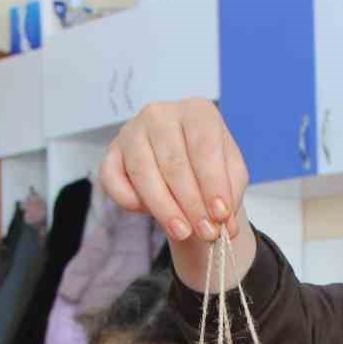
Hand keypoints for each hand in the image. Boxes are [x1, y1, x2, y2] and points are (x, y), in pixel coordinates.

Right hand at [100, 98, 255, 290]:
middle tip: (206, 233)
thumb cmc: (208, 163)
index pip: (204, 146)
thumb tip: (224, 225)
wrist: (183, 161)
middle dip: (191, 203)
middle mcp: (161, 114)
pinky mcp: (111, 152)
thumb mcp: (231, 173)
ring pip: (143, 172)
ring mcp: (132, 131)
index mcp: (196, 111)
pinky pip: (112, 178)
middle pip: (174, 163)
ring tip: (182, 232)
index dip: (213, 182)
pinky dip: (126, 197)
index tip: (221, 214)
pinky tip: (143, 212)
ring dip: (164, 208)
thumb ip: (230, 194)